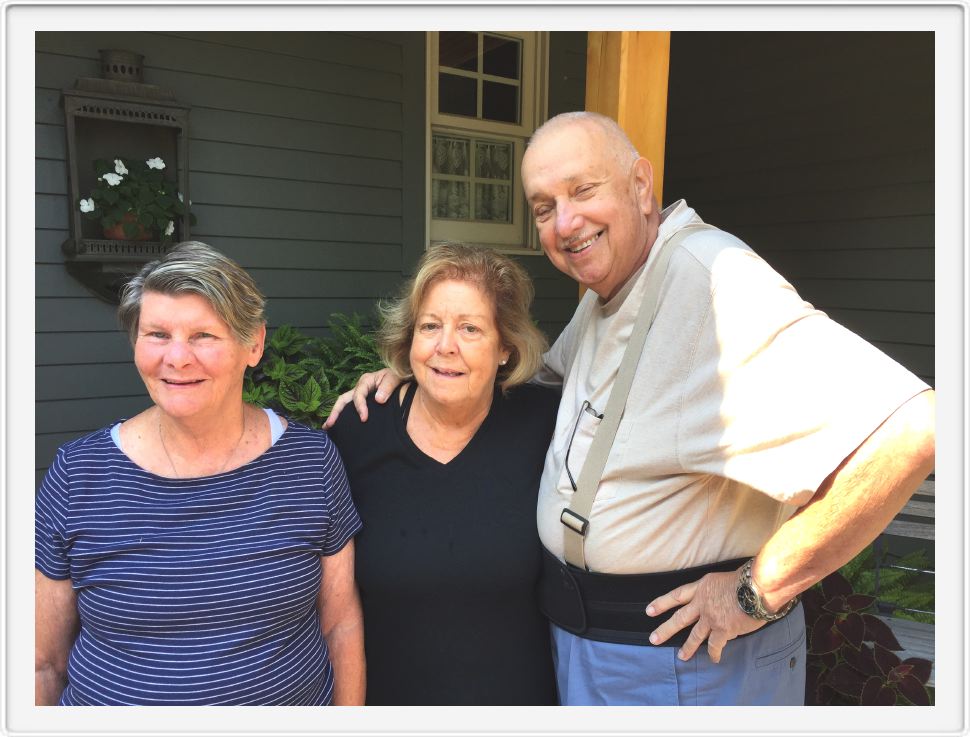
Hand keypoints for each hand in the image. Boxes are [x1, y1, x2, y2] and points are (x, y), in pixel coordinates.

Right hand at [324, 368, 399, 427]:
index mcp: (366, 381)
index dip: (360, 407)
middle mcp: (359, 387)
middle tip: (330, 424)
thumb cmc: (398, 376)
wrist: (402, 378)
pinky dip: (344, 416)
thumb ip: (388, 387)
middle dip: (335, 412)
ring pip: (343, 404)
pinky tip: (340, 427)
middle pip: (343, 399)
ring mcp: (359, 394)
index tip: (364, 419)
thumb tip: (378, 400)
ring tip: (327, 427)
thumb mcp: (395, 377)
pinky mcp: (362, 401)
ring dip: (335, 415)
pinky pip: (350, 408)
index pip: (358, 395)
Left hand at [646, 569, 763, 662]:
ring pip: (695, 636)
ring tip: (681, 657)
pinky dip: (714, 653)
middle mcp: (702, 603)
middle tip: (654, 639)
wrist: (756, 588)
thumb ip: (717, 588)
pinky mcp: (723, 630)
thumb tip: (722, 594)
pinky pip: (715, 645)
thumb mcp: (725, 577)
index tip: (649, 610)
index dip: (662, 603)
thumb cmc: (747, 578)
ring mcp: (710, 618)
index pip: (677, 595)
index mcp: (702, 587)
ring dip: (687, 648)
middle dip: (665, 630)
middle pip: (679, 618)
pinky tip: (714, 659)